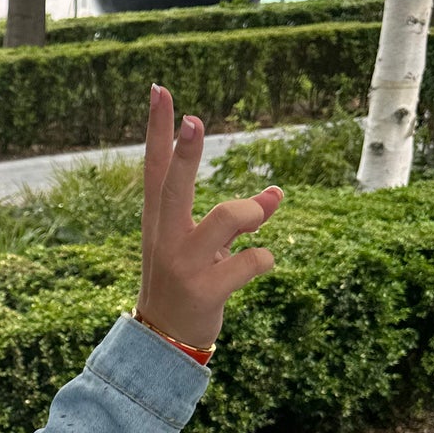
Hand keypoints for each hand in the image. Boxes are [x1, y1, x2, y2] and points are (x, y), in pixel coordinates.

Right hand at [138, 85, 280, 349]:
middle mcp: (166, 237)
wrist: (165, 341)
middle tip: (193, 120)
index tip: (161, 91)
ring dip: (253, 212)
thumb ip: (240, 216)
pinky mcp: (204, 290)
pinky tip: (258, 266)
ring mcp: (183, 264)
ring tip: (263, 212)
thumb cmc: (186, 283)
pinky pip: (253, 260)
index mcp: (159, 221)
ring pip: (227, 218)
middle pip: (174, 185)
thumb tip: (278, 193)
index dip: (158, 129)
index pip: (155, 166)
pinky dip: (265, 260)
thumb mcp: (203, 247)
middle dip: (186, 152)